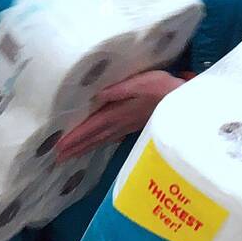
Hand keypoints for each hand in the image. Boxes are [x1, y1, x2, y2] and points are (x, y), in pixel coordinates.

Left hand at [54, 70, 182, 160]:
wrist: (184, 102)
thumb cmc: (164, 88)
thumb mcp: (142, 82)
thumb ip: (120, 89)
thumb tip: (97, 95)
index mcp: (118, 113)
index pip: (91, 127)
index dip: (75, 136)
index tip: (58, 147)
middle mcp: (121, 123)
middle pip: (94, 137)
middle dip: (76, 147)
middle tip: (57, 158)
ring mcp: (128, 127)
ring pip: (102, 140)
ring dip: (85, 148)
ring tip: (70, 156)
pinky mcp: (135, 126)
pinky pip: (112, 138)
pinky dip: (101, 143)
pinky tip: (98, 145)